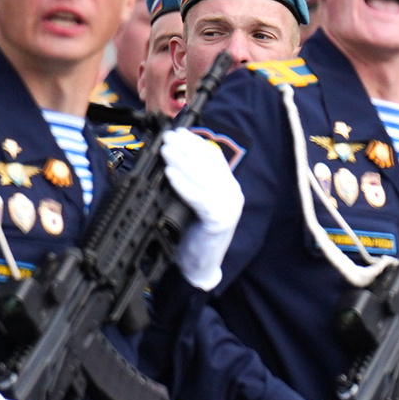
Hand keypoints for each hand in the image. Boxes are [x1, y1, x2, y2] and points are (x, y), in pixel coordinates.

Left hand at [158, 128, 242, 289]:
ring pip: (202, 178)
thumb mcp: (194, 205)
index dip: (196, 143)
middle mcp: (232, 194)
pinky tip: (170, 174)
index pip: (214, 158)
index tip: (178, 132)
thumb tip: (174, 158)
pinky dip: (183, 184)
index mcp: (229, 188)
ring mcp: (228, 207)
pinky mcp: (219, 219)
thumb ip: (192, 184)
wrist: (200, 266)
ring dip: (181, 161)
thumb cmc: (193, 235)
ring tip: (165, 150)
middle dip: (186, 148)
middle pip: (208, 165)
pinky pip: (198, 197)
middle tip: (167, 138)